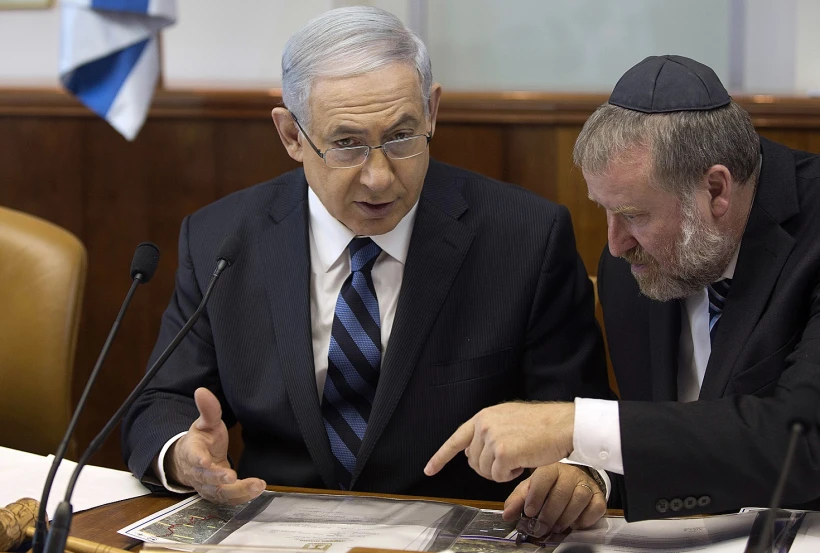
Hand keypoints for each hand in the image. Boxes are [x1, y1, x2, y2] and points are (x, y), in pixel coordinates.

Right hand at [166, 387, 266, 504]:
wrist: (191, 463)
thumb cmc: (201, 441)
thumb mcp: (204, 424)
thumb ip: (208, 410)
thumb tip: (202, 390)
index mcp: (192, 453)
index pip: (193, 457)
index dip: (199, 460)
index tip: (206, 462)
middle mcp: (197, 473)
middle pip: (206, 478)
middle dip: (218, 479)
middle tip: (232, 477)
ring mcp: (206, 486)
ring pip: (219, 493)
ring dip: (237, 491)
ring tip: (256, 486)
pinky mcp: (216, 494)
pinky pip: (228, 499)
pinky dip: (242, 497)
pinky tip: (256, 490)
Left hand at [424, 402, 574, 481]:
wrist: (562, 425)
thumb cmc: (542, 425)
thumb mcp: (508, 421)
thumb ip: (487, 433)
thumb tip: (470, 453)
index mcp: (483, 417)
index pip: (456, 439)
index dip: (441, 457)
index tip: (429, 470)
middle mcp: (483, 425)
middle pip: (473, 462)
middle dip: (489, 468)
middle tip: (510, 458)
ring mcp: (491, 437)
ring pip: (484, 472)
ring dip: (502, 471)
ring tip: (519, 455)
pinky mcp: (502, 452)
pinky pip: (498, 477)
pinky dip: (511, 475)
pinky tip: (523, 461)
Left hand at [503, 464, 605, 533]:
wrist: (573, 479)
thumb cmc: (550, 484)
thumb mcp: (530, 488)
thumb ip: (518, 500)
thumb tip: (507, 514)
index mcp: (550, 468)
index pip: (544, 478)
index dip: (536, 496)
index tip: (530, 512)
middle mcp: (570, 474)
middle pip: (562, 491)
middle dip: (550, 513)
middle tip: (542, 526)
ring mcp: (585, 483)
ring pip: (580, 498)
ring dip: (567, 517)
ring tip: (557, 527)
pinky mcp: (598, 495)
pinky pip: (596, 506)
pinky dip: (586, 519)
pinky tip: (575, 524)